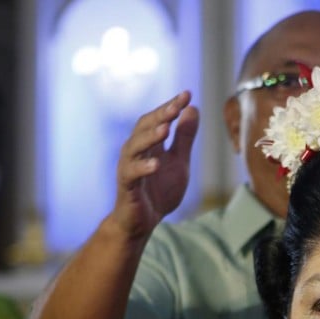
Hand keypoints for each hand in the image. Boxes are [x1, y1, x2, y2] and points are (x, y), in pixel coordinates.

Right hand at [113, 91, 199, 238]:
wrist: (142, 223)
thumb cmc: (158, 191)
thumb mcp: (179, 162)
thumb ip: (184, 138)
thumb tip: (193, 109)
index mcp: (148, 144)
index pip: (158, 119)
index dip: (171, 107)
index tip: (187, 94)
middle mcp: (135, 151)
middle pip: (144, 127)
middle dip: (161, 115)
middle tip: (177, 105)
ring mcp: (128, 168)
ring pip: (134, 146)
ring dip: (150, 137)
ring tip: (165, 128)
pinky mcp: (126, 187)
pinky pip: (132, 174)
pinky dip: (143, 167)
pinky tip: (156, 164)